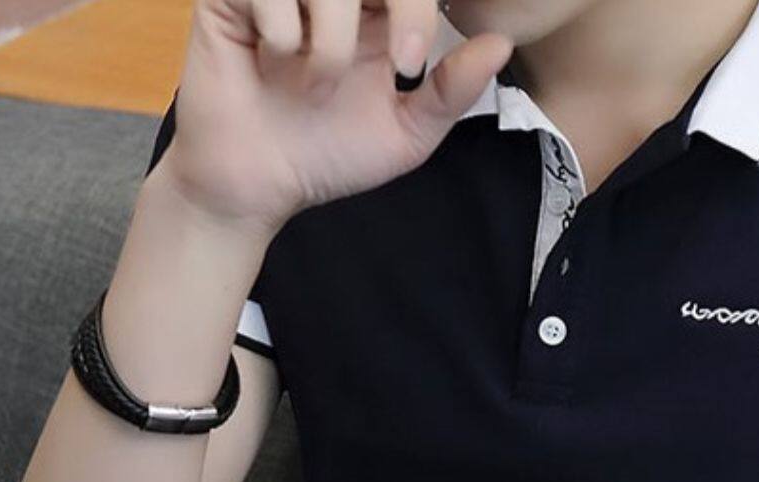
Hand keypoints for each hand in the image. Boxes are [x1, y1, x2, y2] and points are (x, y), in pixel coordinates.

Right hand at [159, 0, 513, 231]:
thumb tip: (500, 44)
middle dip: (400, 6)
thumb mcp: (405, 134)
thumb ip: (453, 91)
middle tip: (397, 63)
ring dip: (333, 38)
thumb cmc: (328, 156)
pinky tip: (269, 60)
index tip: (411, 63)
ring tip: (316, 84)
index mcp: (378, 11)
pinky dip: (281, 31)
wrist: (258, 186)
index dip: (417, 9)